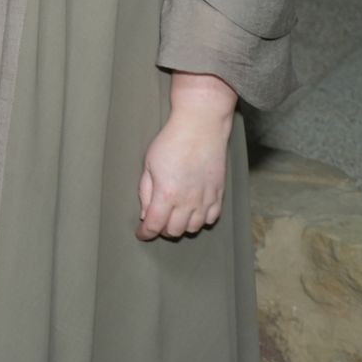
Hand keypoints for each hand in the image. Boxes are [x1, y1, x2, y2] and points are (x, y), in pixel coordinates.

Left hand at [136, 72, 237, 241]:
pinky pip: (212, 218)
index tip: (141, 234)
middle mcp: (188, 201)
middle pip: (174, 230)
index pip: (155, 225)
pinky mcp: (219, 193)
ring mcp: (206, 198)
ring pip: (194, 228)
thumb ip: (146, 192)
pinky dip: (201, 220)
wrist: (200, 128)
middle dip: (162, 229)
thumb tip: (146, 215)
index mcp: (167, 194)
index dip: (146, 233)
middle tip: (156, 220)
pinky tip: (193, 211)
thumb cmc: (171, 142)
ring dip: (181, 226)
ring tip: (173, 215)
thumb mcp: (149, 165)